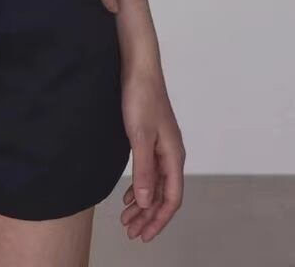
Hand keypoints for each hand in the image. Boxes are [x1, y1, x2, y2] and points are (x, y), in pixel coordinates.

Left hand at [120, 66, 185, 240]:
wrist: (138, 66)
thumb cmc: (140, 97)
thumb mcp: (139, 136)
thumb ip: (144, 170)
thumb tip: (147, 203)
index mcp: (173, 155)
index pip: (172, 197)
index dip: (158, 219)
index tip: (144, 235)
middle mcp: (171, 153)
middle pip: (164, 194)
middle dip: (148, 216)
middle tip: (131, 232)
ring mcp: (161, 145)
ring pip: (155, 184)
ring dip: (143, 203)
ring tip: (127, 219)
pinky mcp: (150, 138)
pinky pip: (149, 171)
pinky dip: (140, 186)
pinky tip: (129, 195)